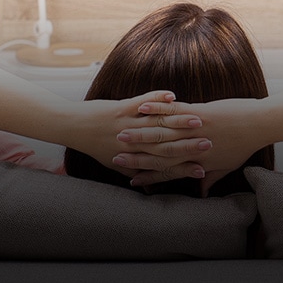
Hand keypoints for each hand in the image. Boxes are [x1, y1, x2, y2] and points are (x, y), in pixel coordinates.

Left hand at [65, 90, 199, 177]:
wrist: (73, 127)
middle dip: (189, 144)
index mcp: (132, 158)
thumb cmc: (96, 145)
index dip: (183, 166)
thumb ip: (135, 173)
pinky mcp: (120, 108)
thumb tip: (149, 187)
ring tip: (199, 119)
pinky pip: (142, 103)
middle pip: (165, 145)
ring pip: (157, 124)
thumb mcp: (116, 164)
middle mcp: (131, 144)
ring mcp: (126, 125)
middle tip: (210, 143)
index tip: (203, 168)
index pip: (162, 165)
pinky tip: (172, 95)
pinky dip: (157, 99)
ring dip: (179, 121)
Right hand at [114, 97, 263, 186]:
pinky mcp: (200, 113)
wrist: (260, 124)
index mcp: (199, 163)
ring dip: (139, 133)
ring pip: (163, 133)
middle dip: (135, 156)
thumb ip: (211, 178)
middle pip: (159, 154)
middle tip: (114, 156)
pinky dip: (157, 110)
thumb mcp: (228, 165)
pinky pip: (174, 111)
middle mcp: (193, 149)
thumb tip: (203, 192)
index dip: (148, 175)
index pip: (167, 171)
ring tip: (118, 134)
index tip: (130, 179)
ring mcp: (195, 130)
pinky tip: (141, 109)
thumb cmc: (245, 145)